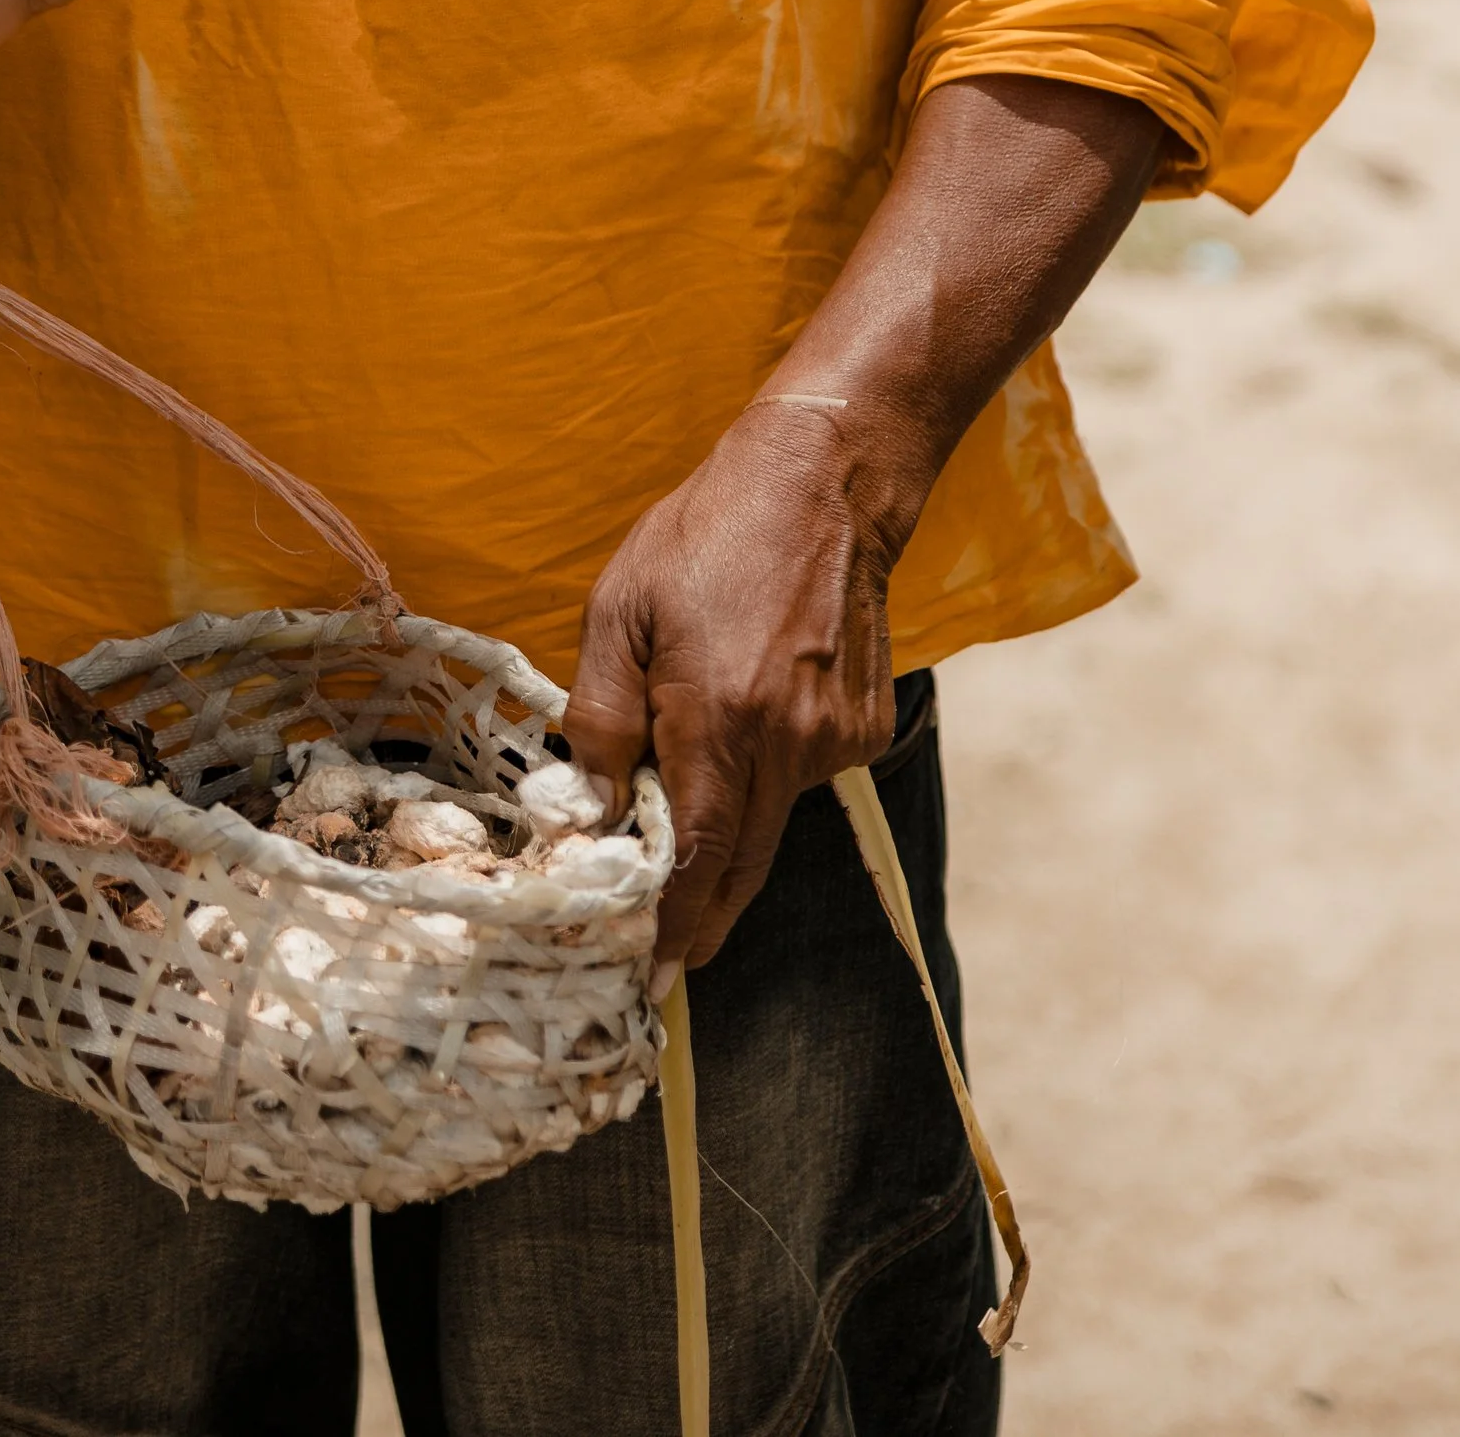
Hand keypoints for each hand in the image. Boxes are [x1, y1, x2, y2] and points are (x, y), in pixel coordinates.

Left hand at [563, 402, 914, 980]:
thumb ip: (601, 716)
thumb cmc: (707, 535)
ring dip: (731, 817)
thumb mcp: (619, 609)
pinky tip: (756, 697)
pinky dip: (771, 765)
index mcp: (717, 719)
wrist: (825, 482)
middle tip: (668, 949)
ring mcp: (835, 740)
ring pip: (772, 817)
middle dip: (703, 913)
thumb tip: (593, 807)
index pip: (693, 858)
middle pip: (740, 864)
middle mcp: (787, 744)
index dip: (673, 927)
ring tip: (699, 745)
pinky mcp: (866, 728)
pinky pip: (805, 773)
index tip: (654, 978)